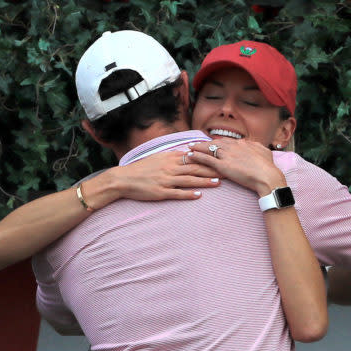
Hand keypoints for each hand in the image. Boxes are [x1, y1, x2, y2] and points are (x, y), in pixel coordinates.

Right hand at [104, 150, 221, 201]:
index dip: (209, 158)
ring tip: (218, 182)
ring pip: (189, 180)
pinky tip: (199, 195)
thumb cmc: (141, 169)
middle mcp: (169, 168)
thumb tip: (188, 154)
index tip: (221, 159)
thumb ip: (173, 156)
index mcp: (170, 158)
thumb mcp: (158, 158)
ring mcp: (166, 180)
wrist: (123, 179)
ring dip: (204, 181)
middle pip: (195, 167)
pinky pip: (177, 193)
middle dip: (212, 169)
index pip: (194, 157)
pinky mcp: (161, 192)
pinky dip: (189, 194)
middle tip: (227, 170)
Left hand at [186, 139, 286, 195]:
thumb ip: (257, 147)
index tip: (211, 143)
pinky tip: (191, 155)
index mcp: (243, 143)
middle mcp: (233, 146)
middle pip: (215, 143)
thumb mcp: (264, 152)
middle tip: (195, 142)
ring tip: (189, 147)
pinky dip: (198, 156)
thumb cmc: (268, 166)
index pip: (227, 141)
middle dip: (204, 142)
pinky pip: (207, 159)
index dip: (218, 142)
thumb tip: (253, 145)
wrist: (267, 176)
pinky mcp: (223, 165)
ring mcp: (227, 155)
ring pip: (209, 148)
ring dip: (198, 147)